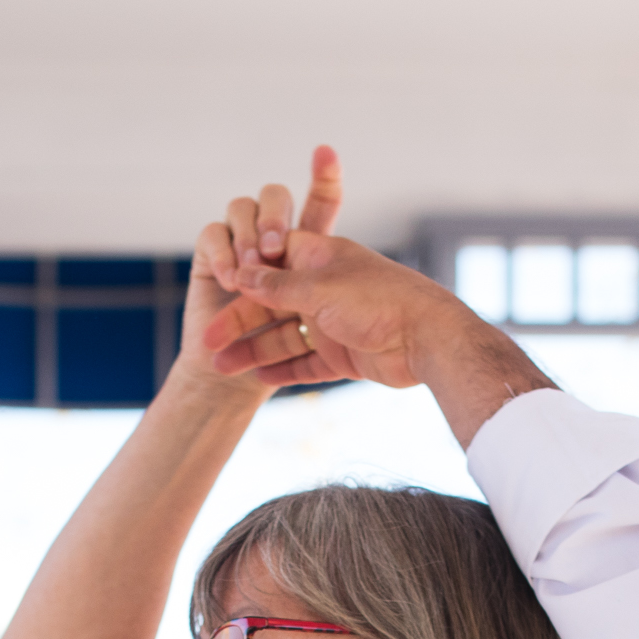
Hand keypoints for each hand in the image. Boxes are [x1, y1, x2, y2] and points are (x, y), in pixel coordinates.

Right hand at [193, 148, 444, 393]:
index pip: (271, 261)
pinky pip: (306, 363)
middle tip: (208, 344)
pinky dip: (283, 371)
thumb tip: (240, 273)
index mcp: (321, 259)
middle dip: (240, 322)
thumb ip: (277, 285)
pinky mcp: (345, 356)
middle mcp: (325, 290)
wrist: (429, 339)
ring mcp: (335, 324)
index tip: (219, 289)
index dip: (243, 275)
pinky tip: (256, 379)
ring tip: (222, 368)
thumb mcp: (319, 288)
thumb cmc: (378, 300)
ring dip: (253, 350)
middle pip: (271, 304)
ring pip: (285, 337)